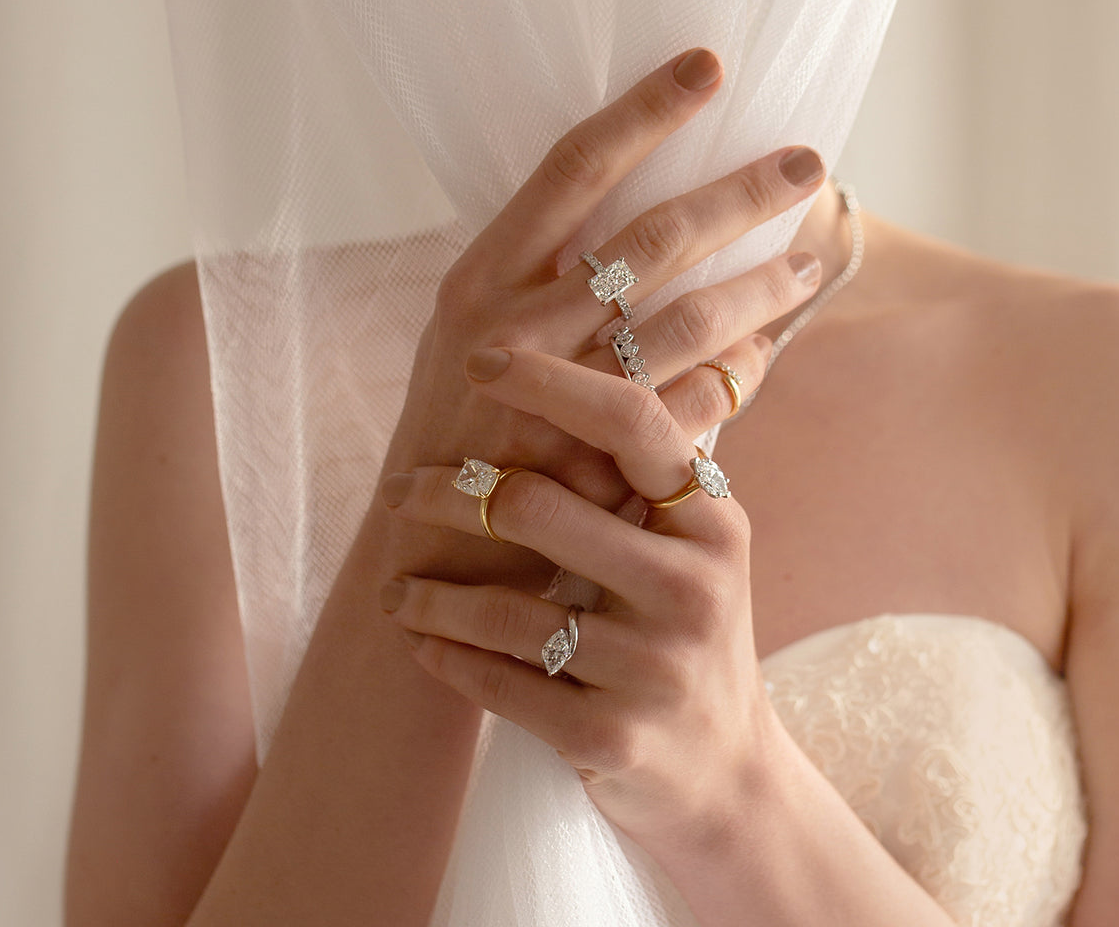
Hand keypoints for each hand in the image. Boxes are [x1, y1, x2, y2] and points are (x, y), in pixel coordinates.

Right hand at [374, 47, 825, 593]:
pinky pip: (698, 403)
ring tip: (809, 263)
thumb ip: (533, 278)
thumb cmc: (454, 431)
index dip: (646, 111)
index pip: (574, 167)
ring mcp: (563, 394)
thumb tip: (629, 215)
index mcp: (480, 276)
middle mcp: (517, 325)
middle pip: (654, 236)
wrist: (430, 555)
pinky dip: (742, 373)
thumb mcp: (466, 337)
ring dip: (760, 286)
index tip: (710, 66)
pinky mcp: (601, 458)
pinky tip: (771, 350)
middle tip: (809, 162)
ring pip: (689, 318)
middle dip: (741, 194)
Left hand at [380, 344, 789, 851]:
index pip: (631, 421)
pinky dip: (446, 658)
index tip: (480, 361)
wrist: (723, 775)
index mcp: (712, 522)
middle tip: (398, 492)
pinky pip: (500, 684)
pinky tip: (422, 643)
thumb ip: (646, 471)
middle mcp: (693, 587)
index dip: (551, 381)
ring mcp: (655, 667)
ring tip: (395, 586)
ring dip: (428, 594)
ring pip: (505, 607)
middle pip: (540, 507)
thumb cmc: (686, 633)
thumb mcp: (695, 547)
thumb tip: (589, 343)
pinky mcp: (610, 738)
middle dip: (449, 494)